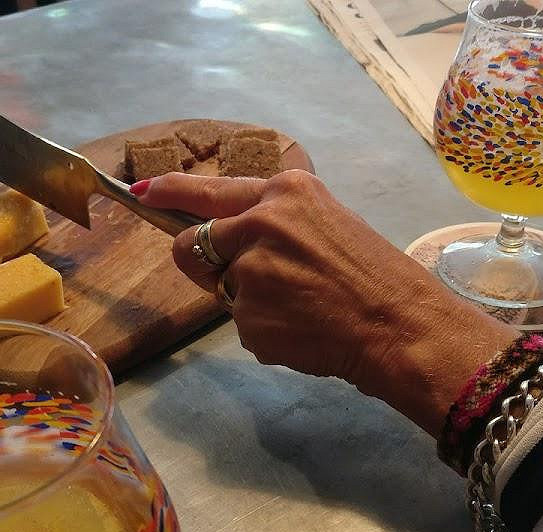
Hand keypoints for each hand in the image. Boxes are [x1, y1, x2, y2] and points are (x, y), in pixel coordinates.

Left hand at [134, 170, 517, 433]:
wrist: (399, 325)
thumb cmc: (374, 275)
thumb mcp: (326, 222)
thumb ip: (276, 221)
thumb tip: (229, 235)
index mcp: (284, 192)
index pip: (210, 190)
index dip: (171, 192)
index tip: (144, 192)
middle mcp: (259, 223)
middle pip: (195, 242)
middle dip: (202, 260)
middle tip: (228, 274)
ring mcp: (249, 271)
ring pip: (223, 288)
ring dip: (249, 300)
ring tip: (300, 307)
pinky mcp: (248, 316)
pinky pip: (242, 324)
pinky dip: (266, 331)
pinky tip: (302, 330)